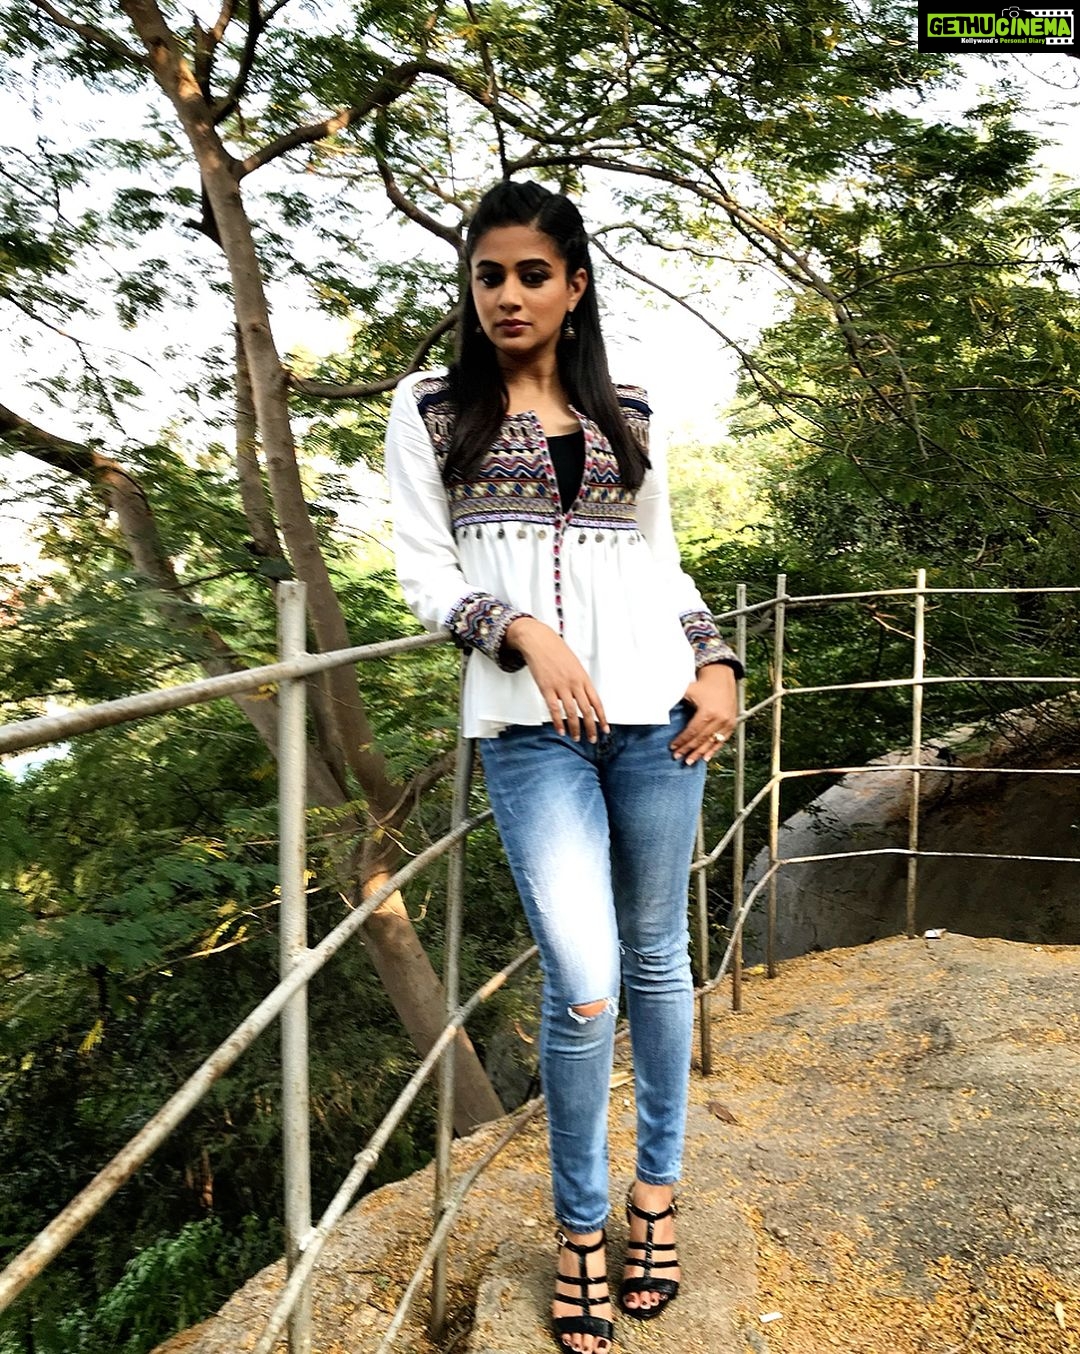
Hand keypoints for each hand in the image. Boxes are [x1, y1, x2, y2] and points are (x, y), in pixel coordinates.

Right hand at [504, 617, 608, 741]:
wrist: (539, 641)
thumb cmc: (557, 651)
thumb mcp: (575, 665)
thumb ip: (580, 682)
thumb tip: (584, 697)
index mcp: (584, 678)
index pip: (597, 702)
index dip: (602, 718)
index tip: (605, 729)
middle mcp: (574, 683)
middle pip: (586, 711)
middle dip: (591, 727)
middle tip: (593, 739)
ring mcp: (561, 686)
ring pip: (572, 713)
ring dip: (575, 728)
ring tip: (576, 738)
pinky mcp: (546, 688)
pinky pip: (554, 709)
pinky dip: (558, 722)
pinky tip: (561, 730)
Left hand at [671, 663, 737, 765]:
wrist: (721, 676)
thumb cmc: (702, 684)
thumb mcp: (686, 690)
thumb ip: (670, 698)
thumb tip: (654, 704)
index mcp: (707, 711)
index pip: (692, 731)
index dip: (682, 741)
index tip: (672, 747)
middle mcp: (719, 718)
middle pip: (701, 739)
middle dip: (688, 750)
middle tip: (678, 757)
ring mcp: (727, 722)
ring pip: (712, 742)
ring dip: (700, 753)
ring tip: (690, 761)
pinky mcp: (731, 723)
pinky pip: (722, 740)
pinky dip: (714, 749)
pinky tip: (706, 757)